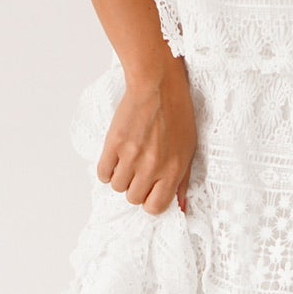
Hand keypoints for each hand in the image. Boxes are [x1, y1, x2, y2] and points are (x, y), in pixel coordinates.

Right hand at [97, 60, 196, 215]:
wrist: (158, 86)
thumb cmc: (177, 115)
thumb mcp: (189, 149)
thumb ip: (183, 181)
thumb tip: (181, 207)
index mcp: (173, 169)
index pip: (155, 206)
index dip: (151, 201)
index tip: (150, 190)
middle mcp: (152, 166)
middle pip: (134, 198)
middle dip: (136, 188)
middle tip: (140, 170)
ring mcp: (131, 156)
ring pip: (117, 187)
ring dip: (121, 177)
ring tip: (129, 160)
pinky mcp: (114, 144)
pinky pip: (103, 173)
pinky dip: (107, 169)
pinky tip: (115, 158)